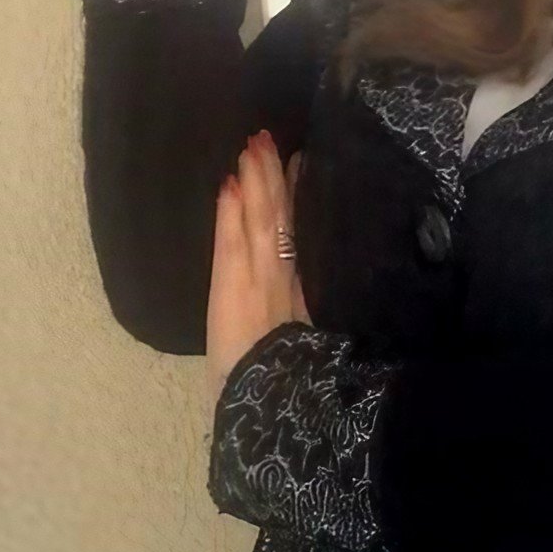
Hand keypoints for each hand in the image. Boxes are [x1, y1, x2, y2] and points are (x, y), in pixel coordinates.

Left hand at [206, 134, 310, 405]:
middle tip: (270, 137)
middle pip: (282, 218)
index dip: (299, 198)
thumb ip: (314, 313)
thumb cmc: (288, 389)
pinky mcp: (234, 289)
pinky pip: (233, 242)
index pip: (301, 235)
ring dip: (256, 181)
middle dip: (275, 177)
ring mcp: (260, 279)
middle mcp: (286, 278)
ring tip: (252, 146)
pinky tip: (231, 185)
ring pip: (261, 219)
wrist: (271, 414)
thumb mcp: (310, 347)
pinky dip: (231, 213)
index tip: (302, 163)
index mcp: (304, 292)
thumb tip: (321, 289)